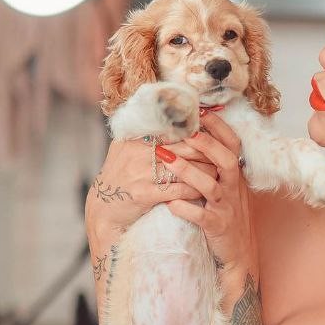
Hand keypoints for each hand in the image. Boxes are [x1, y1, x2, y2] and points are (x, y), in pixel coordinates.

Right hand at [86, 128, 218, 235]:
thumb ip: (143, 133)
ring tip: (218, 172)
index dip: (195, 132)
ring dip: (205, 171)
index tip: (211, 135)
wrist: (104, 210)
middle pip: (183, 147)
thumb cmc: (119, 178)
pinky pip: (179, 189)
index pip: (173, 129)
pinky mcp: (146, 194)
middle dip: (206, 151)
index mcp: (136, 138)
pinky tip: (204, 190)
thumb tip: (167, 115)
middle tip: (221, 154)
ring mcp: (141, 173)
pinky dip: (195, 189)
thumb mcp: (124, 149)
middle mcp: (138, 152)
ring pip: (185, 168)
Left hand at [162, 112, 257, 275]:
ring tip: (166, 159)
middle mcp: (233, 188)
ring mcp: (226, 207)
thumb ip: (214, 165)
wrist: (238, 253)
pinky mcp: (217, 227)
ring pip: (210, 186)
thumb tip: (194, 137)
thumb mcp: (226, 187)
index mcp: (235, 176)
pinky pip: (201, 216)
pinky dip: (184, 208)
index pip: (232, 145)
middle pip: (226, 160)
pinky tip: (168, 202)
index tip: (200, 110)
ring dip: (188, 171)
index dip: (218, 127)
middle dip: (205, 144)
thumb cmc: (227, 215)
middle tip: (184, 130)